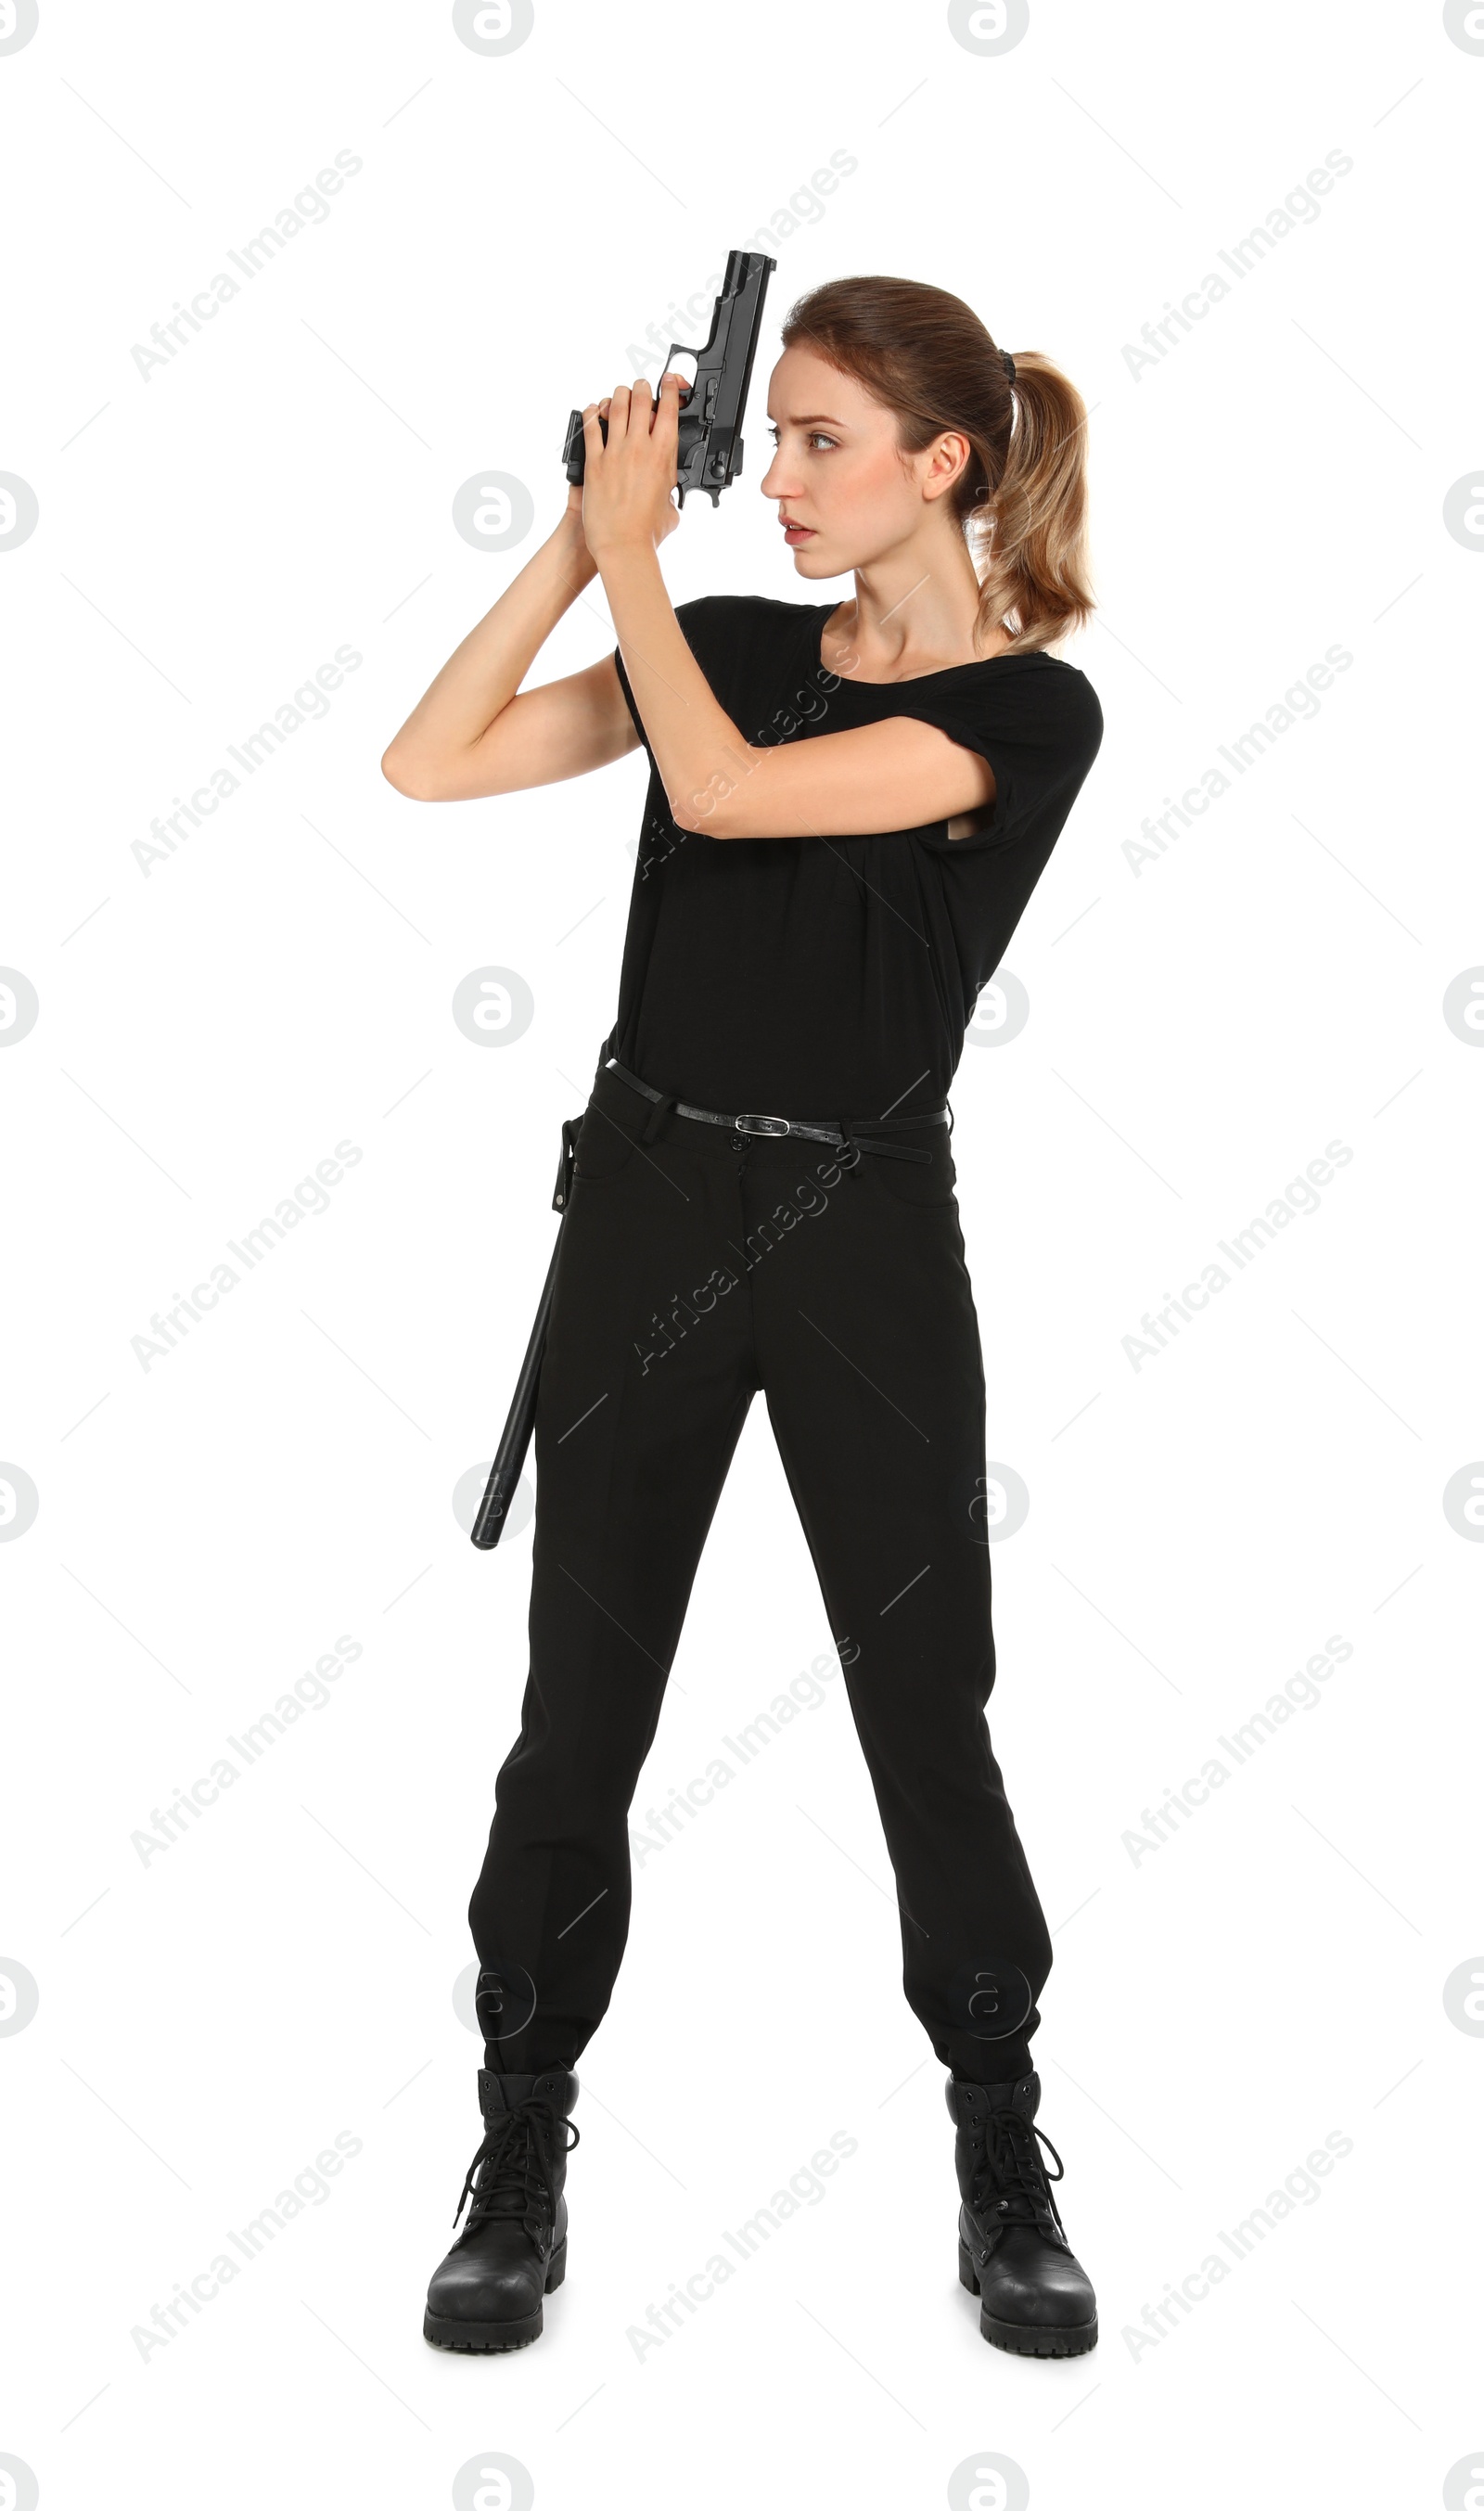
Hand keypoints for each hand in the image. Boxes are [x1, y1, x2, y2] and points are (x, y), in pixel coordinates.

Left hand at [579, 373, 686, 562]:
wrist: (622, 546)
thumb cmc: (646, 532)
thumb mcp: (670, 505)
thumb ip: (669, 488)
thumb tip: (668, 490)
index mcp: (663, 456)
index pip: (668, 409)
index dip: (670, 389)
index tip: (669, 381)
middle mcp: (639, 448)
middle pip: (641, 400)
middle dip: (642, 389)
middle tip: (641, 389)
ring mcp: (615, 452)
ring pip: (617, 406)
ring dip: (619, 396)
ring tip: (620, 396)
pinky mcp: (594, 462)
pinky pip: (591, 427)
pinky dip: (593, 414)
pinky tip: (595, 411)